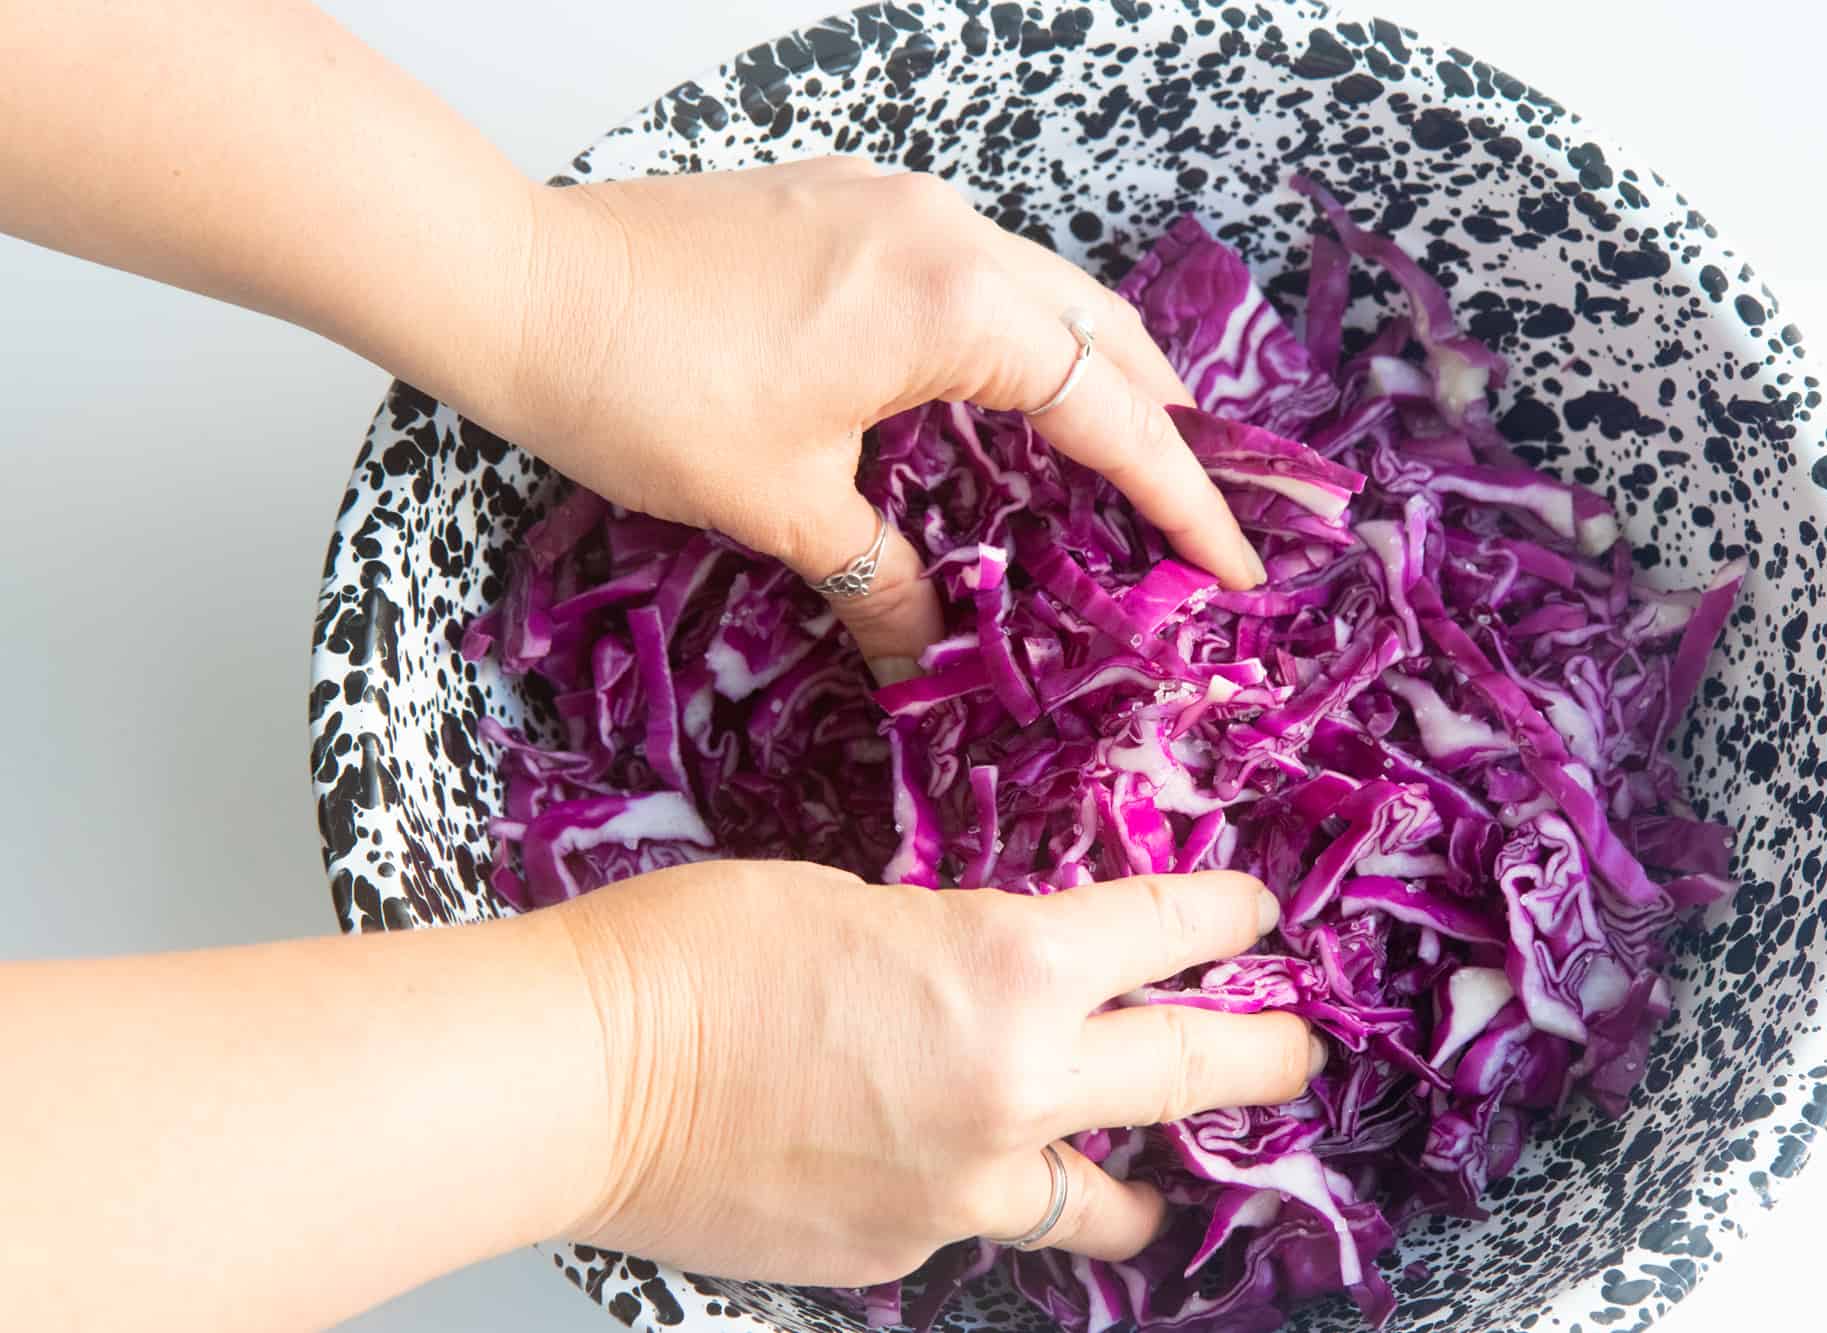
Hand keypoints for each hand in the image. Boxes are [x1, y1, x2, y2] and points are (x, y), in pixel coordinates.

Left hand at [480, 160, 1262, 678]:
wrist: (515, 285)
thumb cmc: (642, 390)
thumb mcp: (781, 505)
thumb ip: (882, 578)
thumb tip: (927, 650)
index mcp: (951, 304)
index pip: (1109, 412)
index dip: (1180, 496)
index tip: (1233, 561)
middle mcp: (945, 231)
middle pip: (1101, 332)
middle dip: (1159, 421)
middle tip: (1187, 510)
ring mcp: (895, 203)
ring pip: (1041, 288)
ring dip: (1090, 372)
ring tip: (1115, 458)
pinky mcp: (847, 201)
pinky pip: (973, 267)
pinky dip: (1014, 334)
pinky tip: (997, 392)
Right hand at [552, 861, 1321, 1283]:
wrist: (587, 1077)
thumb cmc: (698, 955)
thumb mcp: (859, 904)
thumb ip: (961, 946)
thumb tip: (1000, 978)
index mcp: (1013, 964)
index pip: (1171, 931)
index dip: (1226, 916)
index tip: (1252, 914)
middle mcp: (1020, 1085)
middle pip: (1196, 1073)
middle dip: (1264, 1054)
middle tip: (1294, 1049)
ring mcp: (968, 1187)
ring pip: (1111, 1201)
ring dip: (1145, 1183)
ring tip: (1155, 1185)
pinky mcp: (906, 1251)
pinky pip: (984, 1227)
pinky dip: (992, 1202)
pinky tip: (960, 1178)